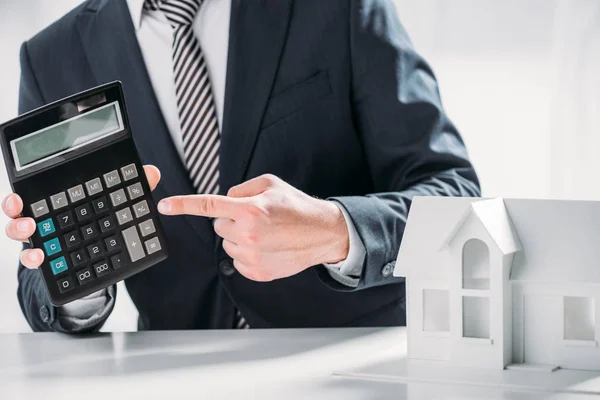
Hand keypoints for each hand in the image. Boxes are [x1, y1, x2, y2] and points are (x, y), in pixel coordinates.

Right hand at [3, 165, 161, 268]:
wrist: (102, 258)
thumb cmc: (105, 221)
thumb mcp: (120, 202)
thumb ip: (132, 187)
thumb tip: (152, 172)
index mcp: (56, 200)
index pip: (34, 191)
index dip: (20, 193)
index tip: (18, 195)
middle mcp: (44, 218)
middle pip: (17, 211)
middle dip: (13, 210)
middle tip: (22, 211)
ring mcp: (44, 238)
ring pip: (19, 233)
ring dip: (19, 232)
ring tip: (31, 233)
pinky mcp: (49, 259)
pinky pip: (32, 258)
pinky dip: (31, 258)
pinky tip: (39, 258)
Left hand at [157, 174, 348, 281]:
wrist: (321, 233)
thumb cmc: (296, 206)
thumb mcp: (271, 184)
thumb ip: (242, 189)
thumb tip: (225, 200)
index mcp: (250, 209)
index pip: (209, 205)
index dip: (183, 205)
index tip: (164, 206)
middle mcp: (248, 233)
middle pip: (219, 226)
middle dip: (232, 221)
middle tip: (257, 219)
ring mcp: (252, 256)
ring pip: (227, 244)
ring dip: (239, 238)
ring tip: (265, 234)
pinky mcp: (257, 272)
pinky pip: (236, 261)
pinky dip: (246, 254)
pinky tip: (266, 248)